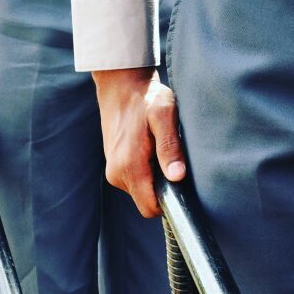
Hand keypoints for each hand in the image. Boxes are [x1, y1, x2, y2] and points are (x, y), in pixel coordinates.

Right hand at [92, 67, 184, 217]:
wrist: (121, 85)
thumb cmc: (146, 97)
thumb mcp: (164, 115)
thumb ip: (169, 147)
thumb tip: (177, 176)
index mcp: (129, 166)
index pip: (150, 208)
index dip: (168, 202)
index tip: (180, 185)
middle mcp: (117, 174)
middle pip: (146, 201)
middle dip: (163, 189)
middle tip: (173, 161)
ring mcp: (113, 171)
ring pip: (141, 192)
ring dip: (154, 179)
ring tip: (160, 151)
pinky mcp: (113, 166)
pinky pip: (135, 182)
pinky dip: (146, 172)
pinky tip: (151, 150)